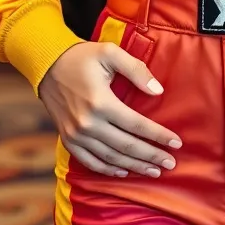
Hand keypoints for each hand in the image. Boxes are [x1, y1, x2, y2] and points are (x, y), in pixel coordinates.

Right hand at [38, 42, 182, 179]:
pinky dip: (108, 169)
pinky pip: (90, 161)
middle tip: (170, 164)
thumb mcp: (110, 52)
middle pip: (126, 146)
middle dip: (151, 156)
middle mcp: (88, 123)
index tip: (177, 143)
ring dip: (134, 166)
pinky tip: (124, 171)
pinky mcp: (67, 139)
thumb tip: (158, 90)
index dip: (158, 135)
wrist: (47, 64)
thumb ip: (136, 70)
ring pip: (111, 158)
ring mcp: (76, 134)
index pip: (137, 125)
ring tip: (154, 171)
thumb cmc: (82, 56)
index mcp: (101, 102)